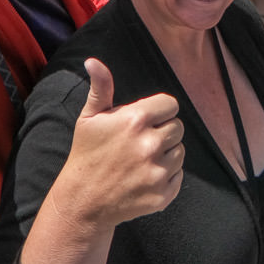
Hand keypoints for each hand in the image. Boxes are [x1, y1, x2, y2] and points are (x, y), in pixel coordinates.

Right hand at [56, 58, 184, 228]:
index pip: (170, 105)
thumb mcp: (90, 117)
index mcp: (135, 120)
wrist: (83, 201)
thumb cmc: (87, 154)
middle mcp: (150, 145)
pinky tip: (145, 176)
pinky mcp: (162, 195)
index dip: (159, 111)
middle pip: (177, 128)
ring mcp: (157, 172)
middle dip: (163, 131)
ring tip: (142, 159)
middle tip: (142, 141)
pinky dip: (167, 176)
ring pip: (180, 152)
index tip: (145, 120)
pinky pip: (179, 176)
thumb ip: (101, 87)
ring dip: (166, 153)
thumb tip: (93, 61)